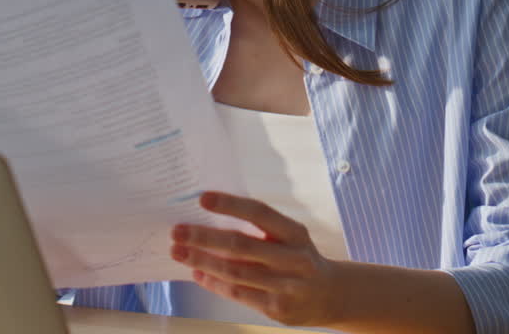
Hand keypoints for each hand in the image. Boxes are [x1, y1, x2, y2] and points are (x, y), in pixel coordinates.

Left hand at [170, 191, 340, 327]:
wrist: (331, 295)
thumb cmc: (298, 257)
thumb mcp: (288, 237)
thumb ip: (258, 229)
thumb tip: (209, 219)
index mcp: (295, 233)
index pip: (260, 213)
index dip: (231, 205)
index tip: (202, 198)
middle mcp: (294, 259)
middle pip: (241, 245)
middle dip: (204, 237)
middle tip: (177, 230)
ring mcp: (287, 286)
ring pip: (235, 272)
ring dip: (201, 261)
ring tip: (177, 251)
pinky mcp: (277, 309)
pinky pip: (238, 293)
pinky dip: (213, 282)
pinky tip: (197, 272)